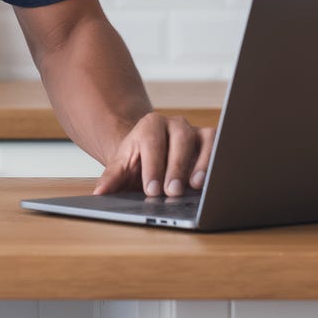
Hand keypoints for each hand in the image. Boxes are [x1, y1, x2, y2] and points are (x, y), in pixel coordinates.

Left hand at [92, 112, 213, 197]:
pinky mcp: (210, 141)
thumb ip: (111, 178)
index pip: (152, 143)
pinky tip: (212, 181)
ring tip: (195, 186)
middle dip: (176, 168)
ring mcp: (195, 131)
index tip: (151, 190)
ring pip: (203, 141)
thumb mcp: (122, 168)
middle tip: (172, 192)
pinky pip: (218, 146)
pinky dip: (216, 162)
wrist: (152, 157)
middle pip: (179, 141)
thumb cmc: (138, 163)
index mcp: (150, 125)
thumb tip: (99, 193)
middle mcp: (174, 124)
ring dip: (201, 164)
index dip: (152, 167)